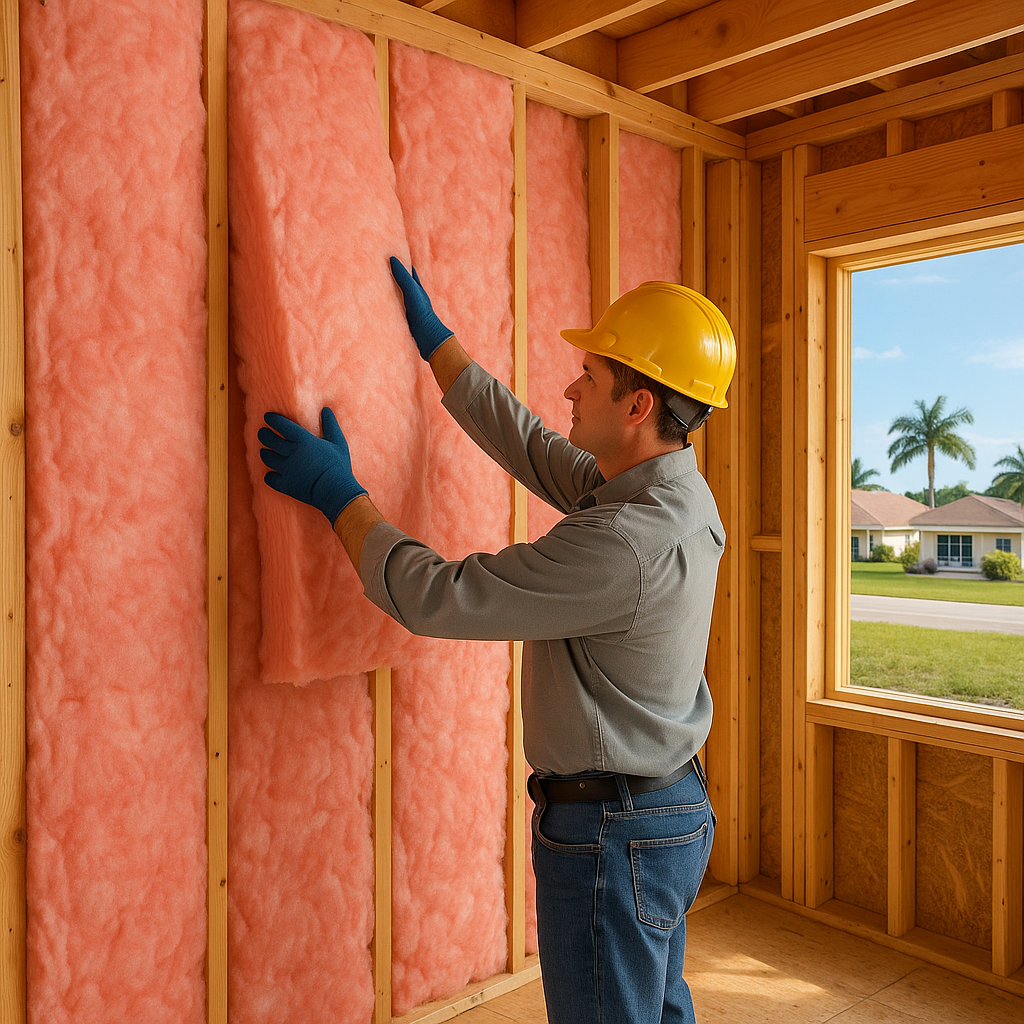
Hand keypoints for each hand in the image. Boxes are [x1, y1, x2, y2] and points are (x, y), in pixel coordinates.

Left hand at [258, 408, 366, 524]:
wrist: (336, 491)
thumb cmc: (338, 466)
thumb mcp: (338, 443)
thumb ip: (330, 426)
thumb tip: (326, 410)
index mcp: (303, 440)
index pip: (281, 425)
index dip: (272, 419)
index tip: (268, 417)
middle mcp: (291, 453)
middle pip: (269, 440)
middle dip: (263, 434)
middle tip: (263, 433)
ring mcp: (286, 469)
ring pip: (266, 457)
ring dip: (265, 453)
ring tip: (266, 452)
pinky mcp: (285, 485)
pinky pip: (269, 478)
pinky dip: (269, 475)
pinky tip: (272, 474)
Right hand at [389, 256, 453, 359]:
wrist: (427, 336)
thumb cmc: (421, 312)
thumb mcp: (411, 290)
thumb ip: (403, 276)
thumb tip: (392, 259)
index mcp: (418, 290)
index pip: (411, 274)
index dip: (405, 266)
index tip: (396, 259)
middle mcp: (416, 299)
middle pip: (407, 285)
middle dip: (399, 278)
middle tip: (389, 270)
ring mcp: (412, 311)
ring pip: (402, 298)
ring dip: (395, 292)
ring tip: (385, 287)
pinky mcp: (407, 322)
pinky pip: (398, 310)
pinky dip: (392, 306)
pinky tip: (388, 308)